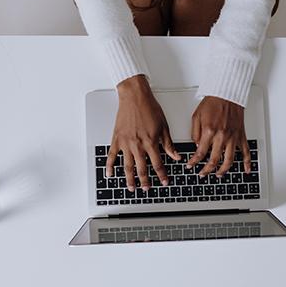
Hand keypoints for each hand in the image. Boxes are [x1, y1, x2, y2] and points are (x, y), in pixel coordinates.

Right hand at [106, 75, 180, 191]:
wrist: (135, 96)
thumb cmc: (149, 108)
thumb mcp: (164, 126)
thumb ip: (168, 144)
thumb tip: (175, 156)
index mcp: (151, 142)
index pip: (157, 164)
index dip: (162, 175)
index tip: (164, 181)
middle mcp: (137, 145)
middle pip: (141, 169)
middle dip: (145, 181)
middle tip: (147, 189)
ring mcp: (125, 143)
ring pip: (127, 166)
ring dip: (129, 179)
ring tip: (131, 187)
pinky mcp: (116, 139)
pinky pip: (111, 156)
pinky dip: (110, 166)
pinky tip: (110, 174)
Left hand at [187, 96, 250, 176]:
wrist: (227, 94)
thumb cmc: (212, 102)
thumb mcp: (196, 116)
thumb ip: (195, 133)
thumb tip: (196, 146)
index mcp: (209, 131)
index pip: (200, 153)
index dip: (194, 162)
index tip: (190, 166)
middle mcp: (222, 136)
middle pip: (214, 160)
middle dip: (206, 170)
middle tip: (202, 174)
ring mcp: (232, 137)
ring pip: (229, 160)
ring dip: (223, 170)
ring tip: (218, 175)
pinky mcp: (241, 135)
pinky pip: (246, 152)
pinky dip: (247, 162)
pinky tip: (246, 170)